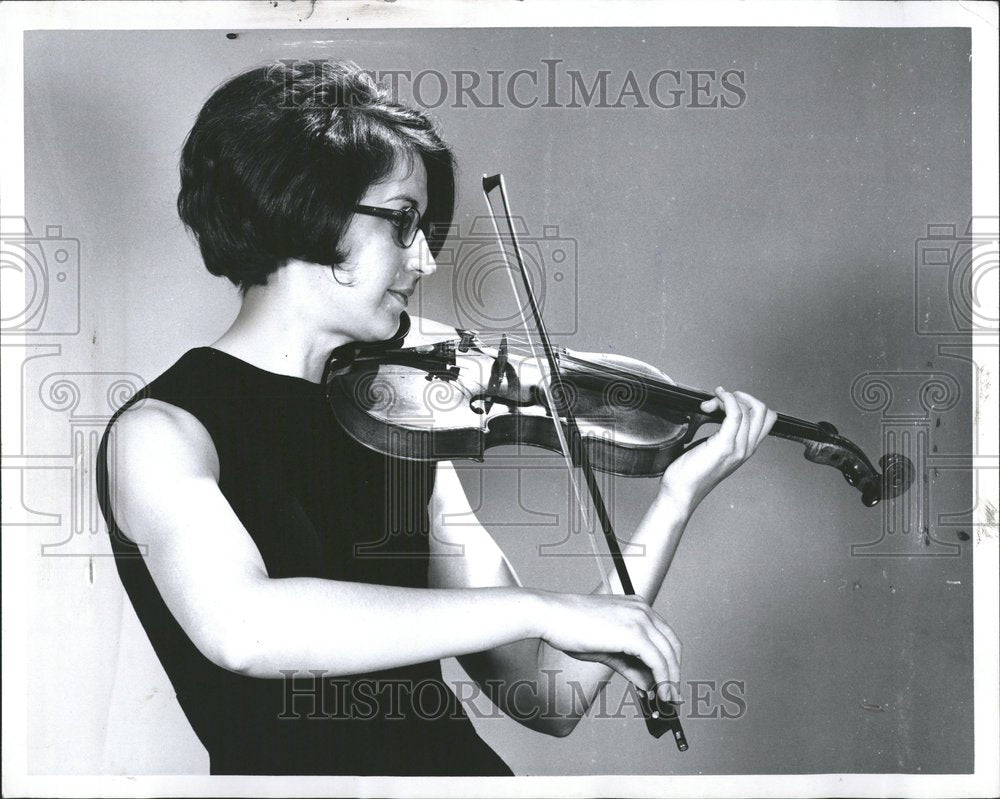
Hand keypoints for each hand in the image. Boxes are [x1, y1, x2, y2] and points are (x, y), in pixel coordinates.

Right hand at [535, 591, 681, 701]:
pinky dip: (663, 680)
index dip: (669, 661)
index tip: (669, 681)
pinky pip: (658, 661)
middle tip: (671, 695)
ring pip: (668, 654)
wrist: (552, 616)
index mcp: (636, 607)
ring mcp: (640, 619)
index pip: (664, 636)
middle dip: (674, 673)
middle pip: (672, 644)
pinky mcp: (634, 633)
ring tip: (667, 699)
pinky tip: (659, 693)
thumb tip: (648, 683)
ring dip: (670, 680)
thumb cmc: (571, 628)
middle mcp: (642, 609)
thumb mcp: (607, 650)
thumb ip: (630, 665)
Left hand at [659, 386, 776, 510]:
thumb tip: (716, 412)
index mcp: (746, 449)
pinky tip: (713, 400)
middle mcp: (746, 448)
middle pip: (763, 410)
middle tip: (719, 401)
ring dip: (727, 398)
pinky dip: (725, 399)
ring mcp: (738, 447)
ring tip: (709, 404)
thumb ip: (722, 435)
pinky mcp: (724, 445)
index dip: (748, 403)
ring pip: (748, 409)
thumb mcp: (712, 450)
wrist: (681, 492)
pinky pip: (735, 413)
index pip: (766, 418)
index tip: (724, 403)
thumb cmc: (690, 473)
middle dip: (741, 397)